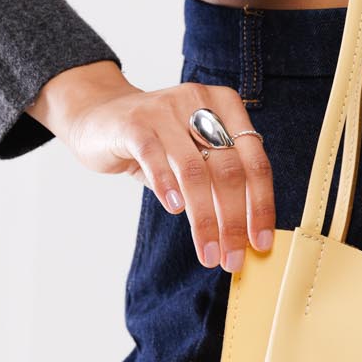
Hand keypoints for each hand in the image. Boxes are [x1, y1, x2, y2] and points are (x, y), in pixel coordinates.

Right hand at [27, 61, 275, 272]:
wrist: (100, 116)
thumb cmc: (157, 143)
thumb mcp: (194, 154)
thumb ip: (218, 182)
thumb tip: (243, 235)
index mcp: (227, 107)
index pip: (255, 162)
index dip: (261, 206)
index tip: (260, 243)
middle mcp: (201, 103)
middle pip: (229, 170)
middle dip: (233, 221)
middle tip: (232, 258)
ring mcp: (166, 109)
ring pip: (195, 171)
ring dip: (204, 219)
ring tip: (207, 252)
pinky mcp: (134, 123)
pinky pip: (155, 158)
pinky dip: (168, 187)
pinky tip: (176, 211)